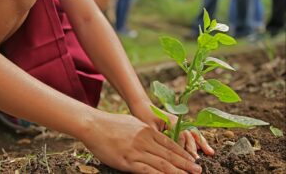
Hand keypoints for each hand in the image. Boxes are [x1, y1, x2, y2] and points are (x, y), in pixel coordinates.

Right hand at [81, 113, 202, 172]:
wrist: (93, 125)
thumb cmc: (110, 124)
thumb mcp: (132, 123)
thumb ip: (144, 131)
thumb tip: (152, 137)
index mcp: (147, 131)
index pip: (170, 144)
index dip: (183, 153)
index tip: (193, 160)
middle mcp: (146, 141)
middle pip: (170, 155)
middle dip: (186, 164)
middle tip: (198, 170)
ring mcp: (137, 151)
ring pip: (163, 164)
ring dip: (178, 171)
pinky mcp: (128, 161)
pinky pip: (148, 171)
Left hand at [128, 100, 214, 158]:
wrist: (142, 105)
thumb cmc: (143, 115)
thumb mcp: (149, 127)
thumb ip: (159, 137)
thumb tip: (166, 150)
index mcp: (172, 121)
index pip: (182, 135)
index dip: (184, 147)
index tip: (188, 157)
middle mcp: (178, 122)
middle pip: (190, 135)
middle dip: (194, 148)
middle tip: (197, 161)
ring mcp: (180, 123)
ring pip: (193, 134)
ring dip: (201, 143)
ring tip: (210, 153)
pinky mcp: (179, 126)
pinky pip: (191, 133)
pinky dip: (198, 140)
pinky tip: (204, 148)